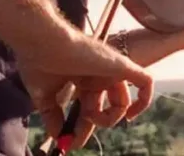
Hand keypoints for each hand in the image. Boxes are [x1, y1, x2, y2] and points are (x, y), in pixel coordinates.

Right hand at [14, 29, 153, 149]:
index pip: (90, 106)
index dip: (82, 126)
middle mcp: (98, 73)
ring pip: (123, 101)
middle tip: (77, 138)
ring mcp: (110, 69)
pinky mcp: (120, 65)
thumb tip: (58, 136)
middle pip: (106, 106)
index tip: (70, 141)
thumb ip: (53, 116)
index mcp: (81, 77)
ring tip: (90, 116)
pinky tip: (130, 115)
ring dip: (108, 118)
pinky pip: (145, 82)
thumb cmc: (38, 62)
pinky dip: (144, 100)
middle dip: (94, 125)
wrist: (41, 42)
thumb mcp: (43, 96)